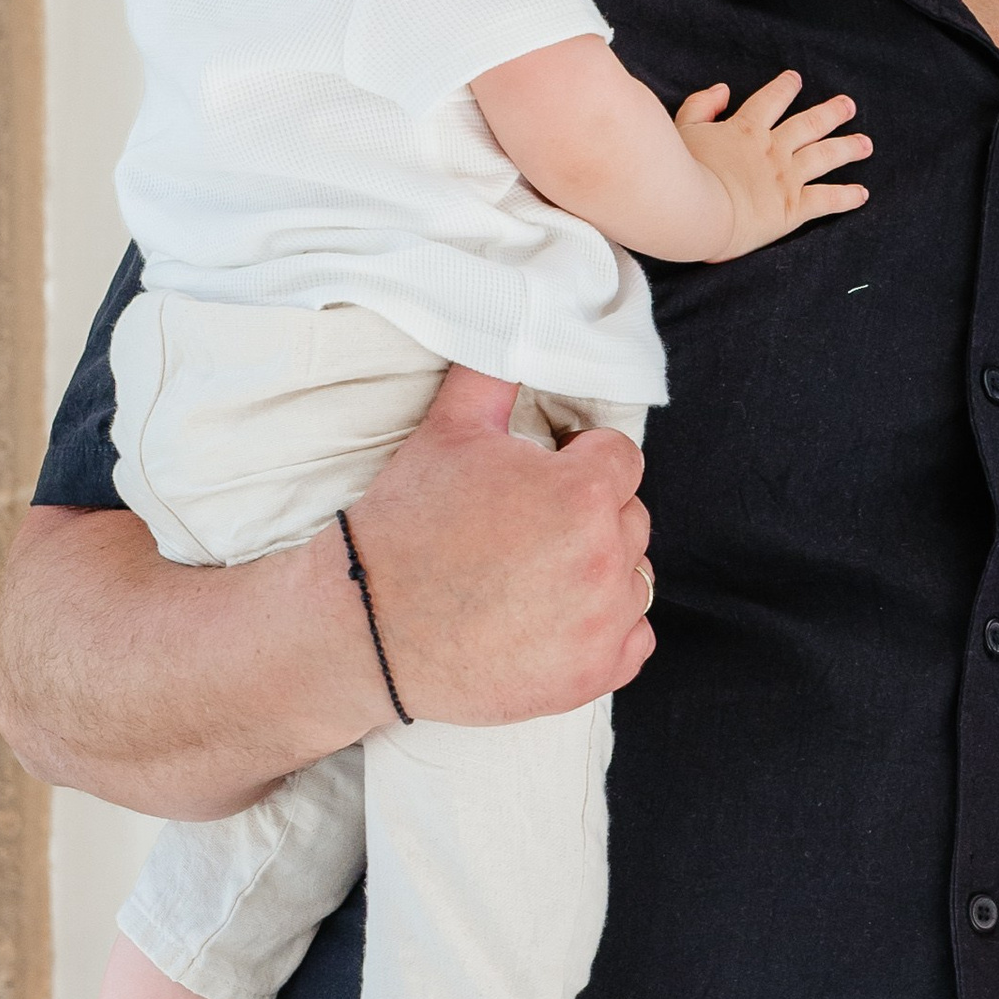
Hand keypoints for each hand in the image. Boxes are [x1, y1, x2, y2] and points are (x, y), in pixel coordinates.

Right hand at [346, 366, 654, 723]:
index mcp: (581, 492)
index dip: (577, 463)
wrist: (363, 629)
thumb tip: (519, 325)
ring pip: (635, 576)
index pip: (618, 458)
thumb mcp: (447, 431)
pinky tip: (554, 618)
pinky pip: (634, 639)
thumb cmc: (403, 527)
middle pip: (630, 516)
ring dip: (600, 570)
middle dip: (589, 515)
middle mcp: (606, 557)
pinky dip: (606, 629)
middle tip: (526, 531)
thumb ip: (496, 374)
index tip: (541, 480)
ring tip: (535, 575)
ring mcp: (603, 621)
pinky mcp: (593, 673)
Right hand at [679, 70, 870, 255]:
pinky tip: (862, 193)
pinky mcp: (792, 208)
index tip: (795, 78)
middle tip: (848, 105)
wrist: (693, 208)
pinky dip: (846, 196)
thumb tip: (722, 90)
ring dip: (848, 148)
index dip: (784, 88)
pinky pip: (827, 199)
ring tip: (866, 144)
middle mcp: (772, 149)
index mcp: (745, 129)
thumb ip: (701, 106)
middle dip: (831, 112)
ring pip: (825, 156)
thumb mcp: (683, 128)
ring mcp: (786, 177)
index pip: (770, 101)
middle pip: (809, 124)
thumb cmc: (680, 171)